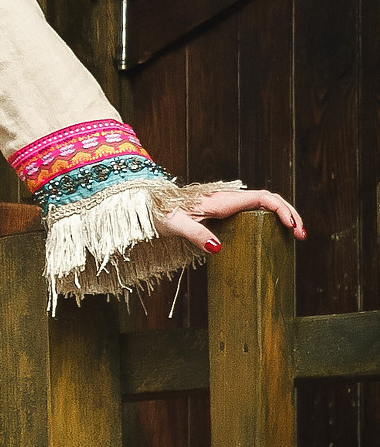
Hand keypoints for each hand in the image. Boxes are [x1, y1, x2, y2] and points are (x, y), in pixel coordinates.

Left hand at [157, 186, 305, 252]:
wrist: (145, 205)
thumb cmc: (158, 213)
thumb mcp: (176, 226)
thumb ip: (196, 235)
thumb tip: (218, 248)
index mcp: (221, 200)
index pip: (262, 197)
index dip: (282, 209)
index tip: (293, 227)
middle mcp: (227, 199)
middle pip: (268, 199)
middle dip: (289, 214)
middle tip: (302, 236)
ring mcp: (225, 204)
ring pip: (261, 204)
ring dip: (281, 216)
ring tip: (295, 235)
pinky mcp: (221, 211)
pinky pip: (251, 211)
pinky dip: (268, 219)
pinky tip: (273, 234)